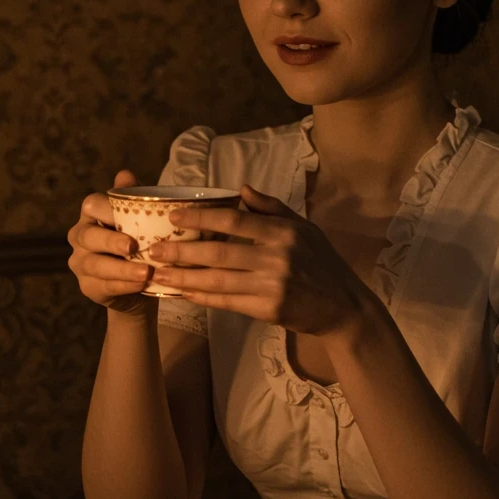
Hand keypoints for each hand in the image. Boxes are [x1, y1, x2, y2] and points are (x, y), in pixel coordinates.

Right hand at [67, 170, 154, 315]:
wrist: (142, 281)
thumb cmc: (140, 240)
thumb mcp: (142, 219)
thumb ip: (132, 197)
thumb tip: (125, 174)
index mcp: (91, 214)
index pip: (92, 205)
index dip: (108, 210)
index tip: (131, 217)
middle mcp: (79, 236)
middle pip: (88, 236)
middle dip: (111, 242)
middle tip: (134, 247)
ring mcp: (80, 263)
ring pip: (95, 265)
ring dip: (122, 269)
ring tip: (146, 273)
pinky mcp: (87, 286)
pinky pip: (103, 286)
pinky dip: (124, 285)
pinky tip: (142, 285)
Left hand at [146, 184, 371, 335]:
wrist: (344, 306)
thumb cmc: (321, 262)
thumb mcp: (303, 227)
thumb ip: (271, 208)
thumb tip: (241, 189)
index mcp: (283, 231)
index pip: (234, 221)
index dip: (201, 219)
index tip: (174, 218)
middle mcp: (276, 256)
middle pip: (219, 252)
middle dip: (182, 251)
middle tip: (154, 250)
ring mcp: (271, 285)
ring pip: (218, 280)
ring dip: (184, 278)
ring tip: (159, 274)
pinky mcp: (268, 309)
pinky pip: (227, 302)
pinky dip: (203, 297)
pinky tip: (183, 293)